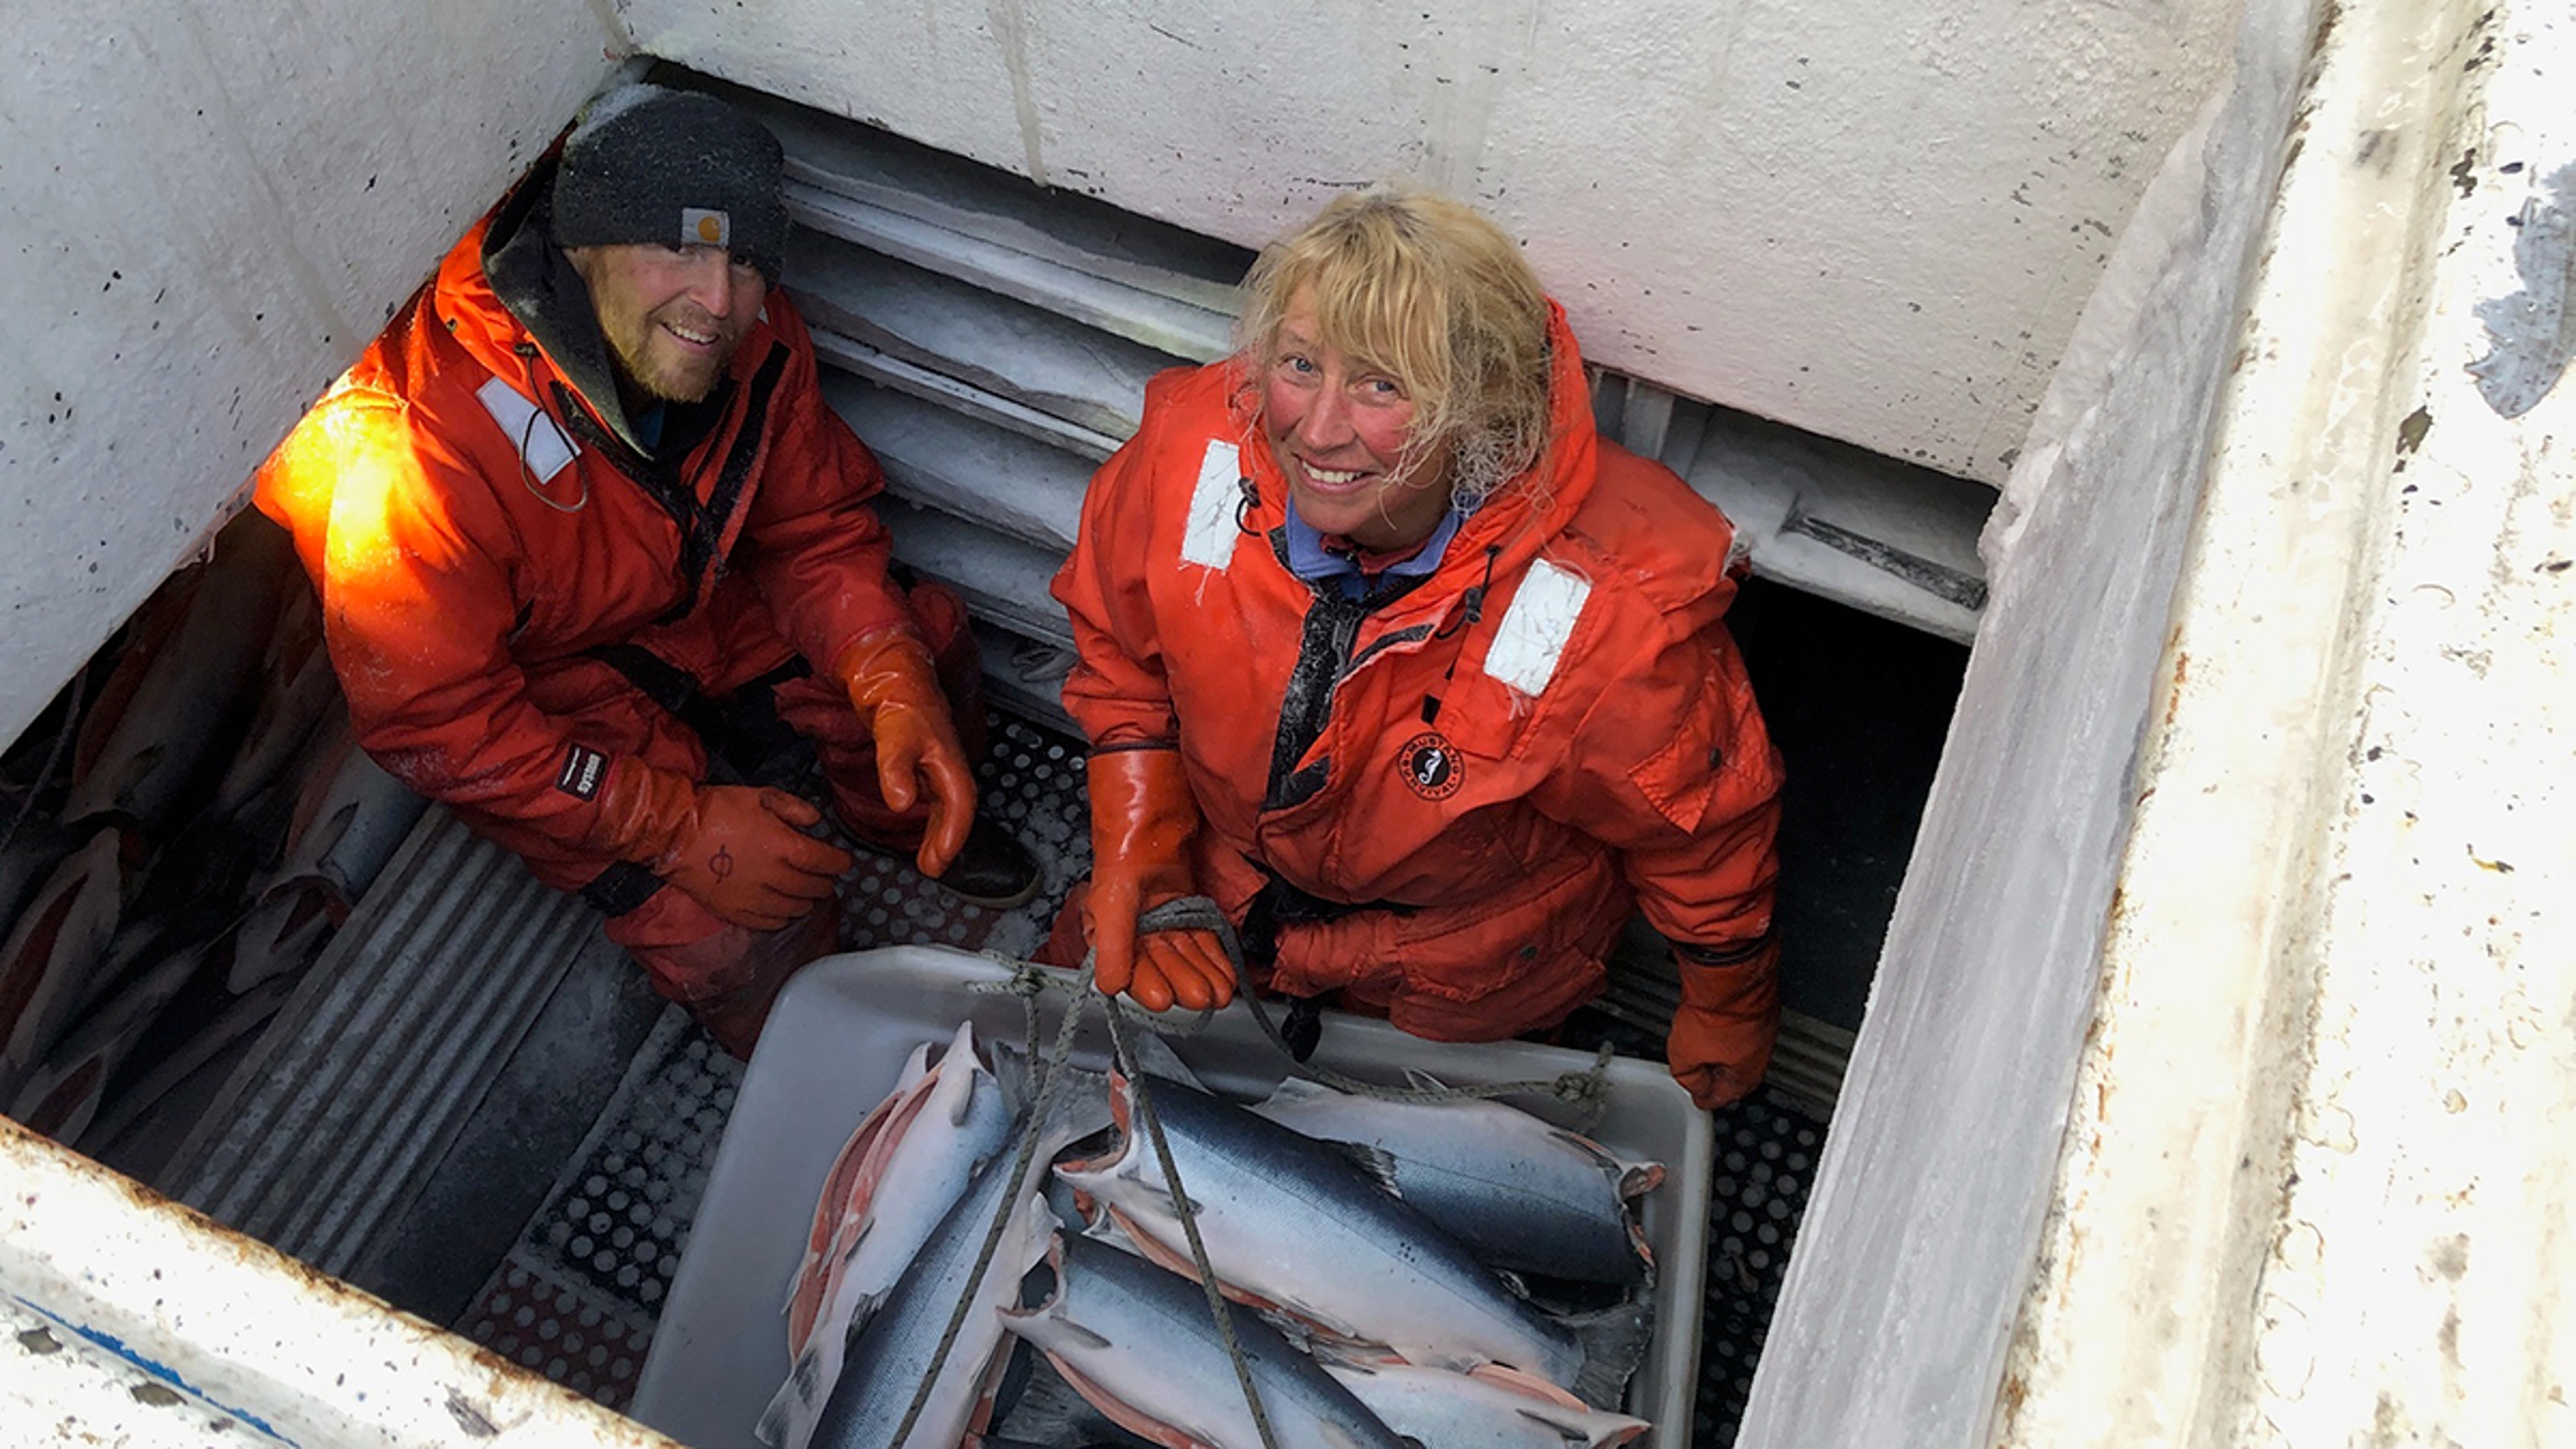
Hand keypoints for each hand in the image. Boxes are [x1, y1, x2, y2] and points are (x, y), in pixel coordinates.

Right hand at [591, 757, 852, 930]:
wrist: (675, 833)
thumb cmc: (718, 810)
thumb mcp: (760, 796)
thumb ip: (794, 808)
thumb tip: (816, 823)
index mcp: (783, 846)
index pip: (825, 862)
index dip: (840, 863)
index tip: (842, 862)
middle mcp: (774, 876)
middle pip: (814, 888)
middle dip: (824, 883)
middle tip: (824, 877)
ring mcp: (755, 898)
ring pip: (796, 909)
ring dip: (807, 901)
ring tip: (806, 893)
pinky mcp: (736, 912)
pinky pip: (771, 923)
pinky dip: (783, 917)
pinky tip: (783, 908)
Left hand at [834, 630, 974, 875]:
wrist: (891, 670)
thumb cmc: (898, 697)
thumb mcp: (894, 733)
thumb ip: (896, 768)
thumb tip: (902, 804)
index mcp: (948, 758)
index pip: (959, 805)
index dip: (952, 836)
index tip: (937, 861)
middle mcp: (948, 761)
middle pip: (957, 809)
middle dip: (948, 841)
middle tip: (932, 868)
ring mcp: (938, 759)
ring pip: (948, 802)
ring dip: (941, 829)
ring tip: (928, 855)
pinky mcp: (925, 756)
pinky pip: (936, 793)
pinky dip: (932, 813)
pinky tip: (918, 818)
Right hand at [1083, 748, 1234, 1010]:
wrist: (1154, 800)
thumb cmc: (1125, 839)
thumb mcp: (1114, 895)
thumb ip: (1112, 942)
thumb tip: (1109, 985)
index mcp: (1109, 925)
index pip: (1128, 964)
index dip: (1145, 983)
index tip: (1162, 999)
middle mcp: (1136, 924)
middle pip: (1160, 962)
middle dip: (1180, 981)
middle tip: (1199, 1000)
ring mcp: (1163, 914)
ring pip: (1183, 953)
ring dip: (1199, 974)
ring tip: (1217, 993)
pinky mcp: (1186, 903)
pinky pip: (1199, 936)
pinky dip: (1211, 955)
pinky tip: (1224, 973)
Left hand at [1667, 937, 1779, 1108]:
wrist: (1730, 972)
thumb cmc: (1717, 1011)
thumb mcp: (1684, 1056)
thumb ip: (1688, 1077)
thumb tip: (1692, 1083)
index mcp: (1746, 1076)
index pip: (1721, 1098)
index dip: (1702, 1096)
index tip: (1696, 1096)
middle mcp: (1760, 1054)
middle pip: (1731, 1073)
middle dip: (1713, 1073)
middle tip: (1695, 1071)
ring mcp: (1761, 1027)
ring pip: (1734, 1047)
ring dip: (1717, 1046)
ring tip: (1697, 1039)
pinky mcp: (1756, 1004)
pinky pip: (1736, 1024)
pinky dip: (1722, 1025)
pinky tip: (1709, 1018)